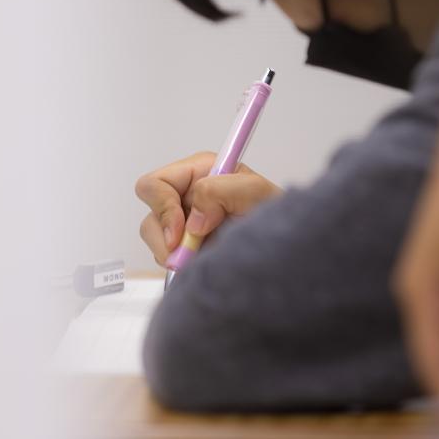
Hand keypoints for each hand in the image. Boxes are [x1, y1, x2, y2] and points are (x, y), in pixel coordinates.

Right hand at [135, 151, 281, 265]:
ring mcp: (186, 224)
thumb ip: (219, 191)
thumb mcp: (256, 192)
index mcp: (199, 172)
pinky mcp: (188, 248)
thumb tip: (192, 220)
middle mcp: (188, 195)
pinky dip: (179, 266)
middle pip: (151, 213)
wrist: (287, 251)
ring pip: (155, 239)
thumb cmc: (277, 216)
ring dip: (173, 255)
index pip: (156, 183)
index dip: (162, 207)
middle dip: (163, 238)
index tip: (179, 234)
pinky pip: (167, 258)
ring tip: (202, 260)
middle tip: (185, 257)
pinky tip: (201, 265)